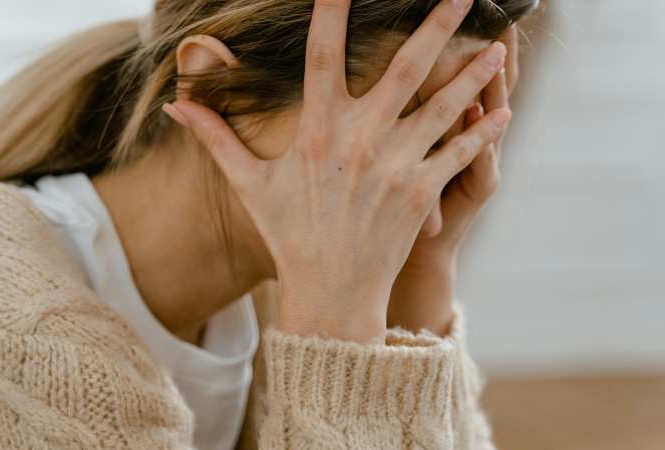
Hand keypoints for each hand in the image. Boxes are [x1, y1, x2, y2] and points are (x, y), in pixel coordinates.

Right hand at [163, 0, 508, 342]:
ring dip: (473, 73)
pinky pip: (459, 153)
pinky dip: (484, 131)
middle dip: (436, 24)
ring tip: (499, 45)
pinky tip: (504, 110)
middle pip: (405, 68)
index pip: (323, 56)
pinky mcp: (421, 193)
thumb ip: (216, 137)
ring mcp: (394, 166)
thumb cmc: (288, 233)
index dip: (334, 12)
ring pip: (443, 106)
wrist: (328, 290)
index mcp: (317, 132)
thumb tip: (175, 103)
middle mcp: (360, 141)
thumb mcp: (249, 183)